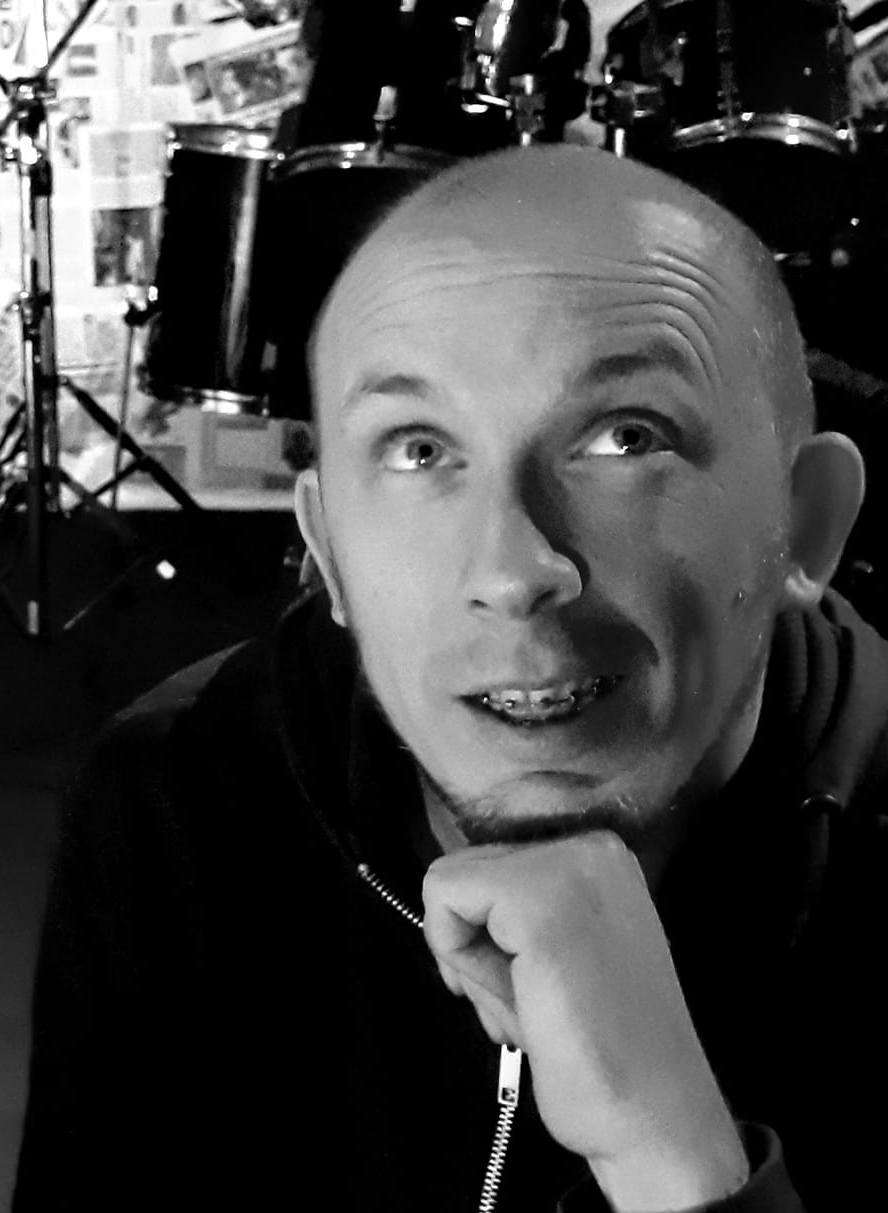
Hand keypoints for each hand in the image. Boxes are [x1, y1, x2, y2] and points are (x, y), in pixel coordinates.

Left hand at [422, 834, 748, 1211]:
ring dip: (471, 961)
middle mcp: (591, 845)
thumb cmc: (604, 1050)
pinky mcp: (538, 900)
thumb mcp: (562, 950)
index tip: (524, 985)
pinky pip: (444, 897)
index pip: (491, 869)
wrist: (656, 1116)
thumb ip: (517, 914)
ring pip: (450, 885)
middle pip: (466, 873)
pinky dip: (457, 958)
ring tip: (536, 1010)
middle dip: (474, 947)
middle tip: (531, 1004)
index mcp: (599, 857)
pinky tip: (519, 1005)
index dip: (485, 935)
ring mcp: (568, 865)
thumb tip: (446, 901)